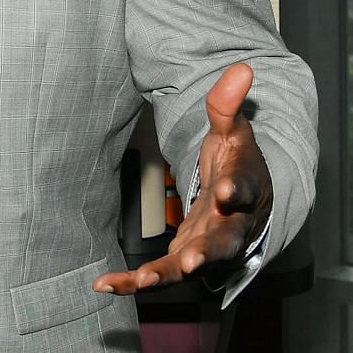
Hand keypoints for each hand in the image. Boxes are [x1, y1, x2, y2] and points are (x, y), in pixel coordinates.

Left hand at [95, 62, 272, 295]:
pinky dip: (134, 281)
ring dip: (166, 274)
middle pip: (223, 242)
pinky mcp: (185, 257)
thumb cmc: (236, 162)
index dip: (235, 192)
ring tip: (140, 280)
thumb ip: (228, 105)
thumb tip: (243, 68)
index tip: (224, 192)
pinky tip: (104, 285)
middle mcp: (230, 225)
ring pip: (190, 266)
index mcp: (243, 189)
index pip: (244, 190)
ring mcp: (208, 246)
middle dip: (207, 251)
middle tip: (191, 260)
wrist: (247, 200)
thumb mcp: (232, 131)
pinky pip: (162, 274)